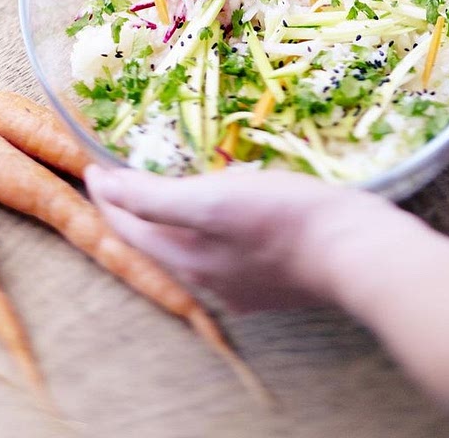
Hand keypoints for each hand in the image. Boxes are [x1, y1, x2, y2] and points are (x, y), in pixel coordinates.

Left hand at [85, 164, 397, 311]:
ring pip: (191, 247)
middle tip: (125, 174)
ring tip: (171, 186)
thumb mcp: (214, 201)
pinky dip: (210, 226)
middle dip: (136, 209)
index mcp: (187, 261)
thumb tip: (103, 185)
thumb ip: (155, 198)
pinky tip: (229, 210)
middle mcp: (208, 279)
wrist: (356, 250)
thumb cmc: (285, 220)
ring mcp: (243, 282)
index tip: (92, 165)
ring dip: (172, 218)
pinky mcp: (274, 275)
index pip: (129, 229)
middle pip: (156, 242)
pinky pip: (225, 249)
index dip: (107, 195)